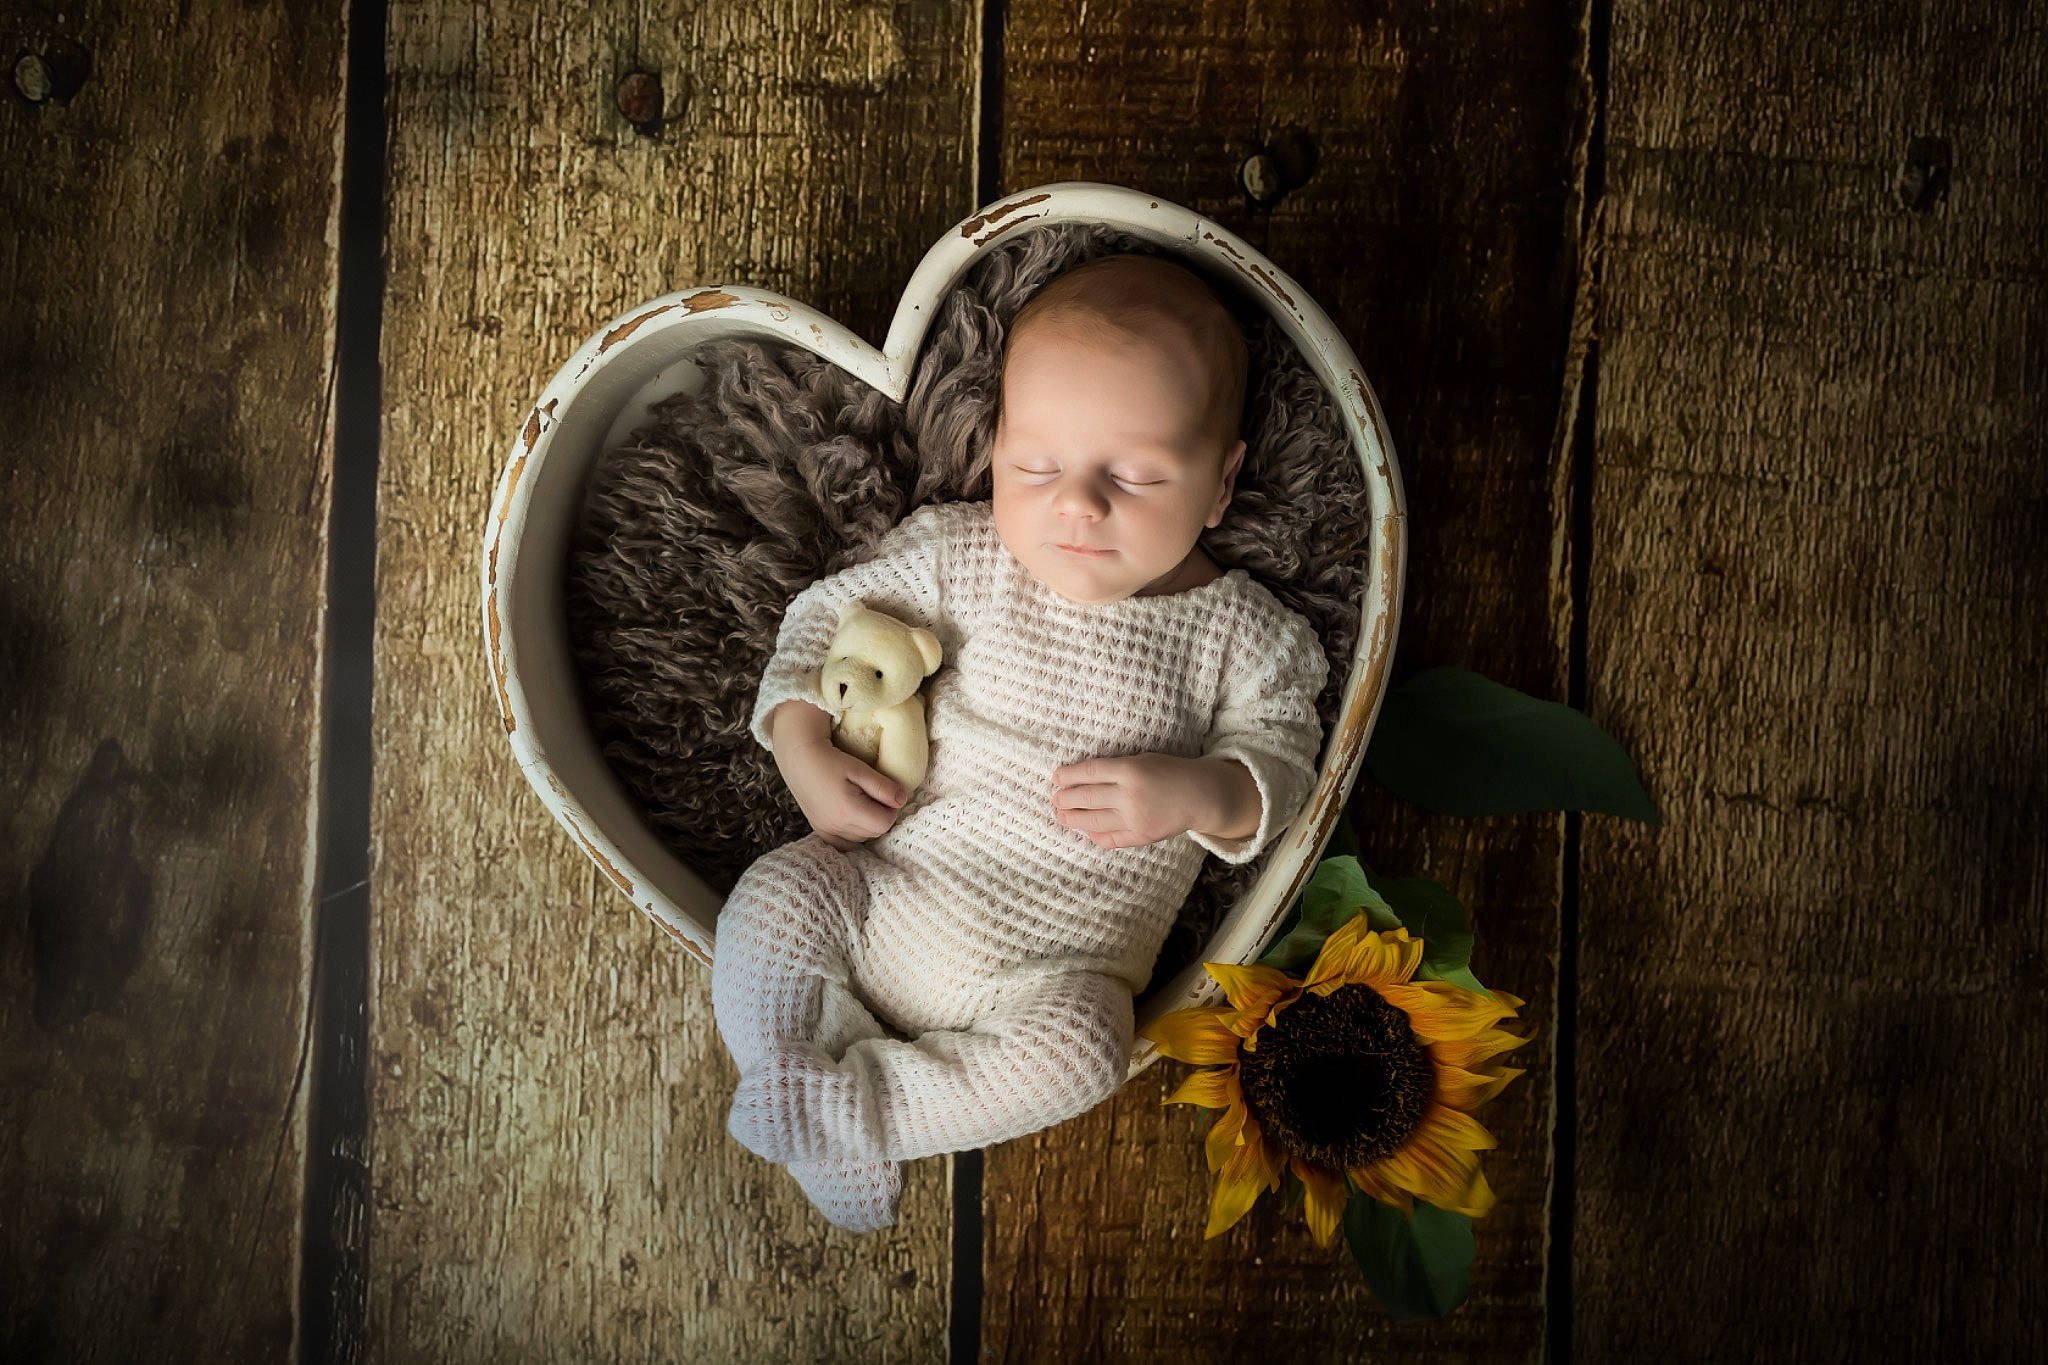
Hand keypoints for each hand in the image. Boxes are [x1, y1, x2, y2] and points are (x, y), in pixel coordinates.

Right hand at [769, 701, 906, 848]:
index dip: (892, 810)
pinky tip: (853, 819)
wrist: (800, 759)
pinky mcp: (820, 830)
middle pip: (874, 833)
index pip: (884, 823)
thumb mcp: (860, 769)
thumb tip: (902, 800)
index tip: (888, 795)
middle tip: (876, 796)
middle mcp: (836, 826)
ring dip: (868, 825)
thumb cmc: (831, 760)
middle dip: (881, 816)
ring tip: (863, 803)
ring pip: (861, 838)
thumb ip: (883, 787)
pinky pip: (844, 843)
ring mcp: (826, 830)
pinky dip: (854, 834)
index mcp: (848, 811)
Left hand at [1050, 753, 1214, 849]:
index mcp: (1130, 770)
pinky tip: (1087, 831)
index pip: (1089, 772)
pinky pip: (1108, 839)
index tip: (1055, 777)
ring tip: (1062, 815)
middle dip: (1064, 799)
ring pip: (1091, 821)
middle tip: (1056, 798)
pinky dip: (1094, 835)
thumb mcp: (1142, 760)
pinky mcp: (1140, 837)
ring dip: (1072, 818)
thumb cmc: (1170, 772)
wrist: (1200, 796)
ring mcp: (1134, 819)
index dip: (1068, 776)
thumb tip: (1081, 780)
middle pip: (1085, 798)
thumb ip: (1114, 770)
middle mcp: (1130, 795)